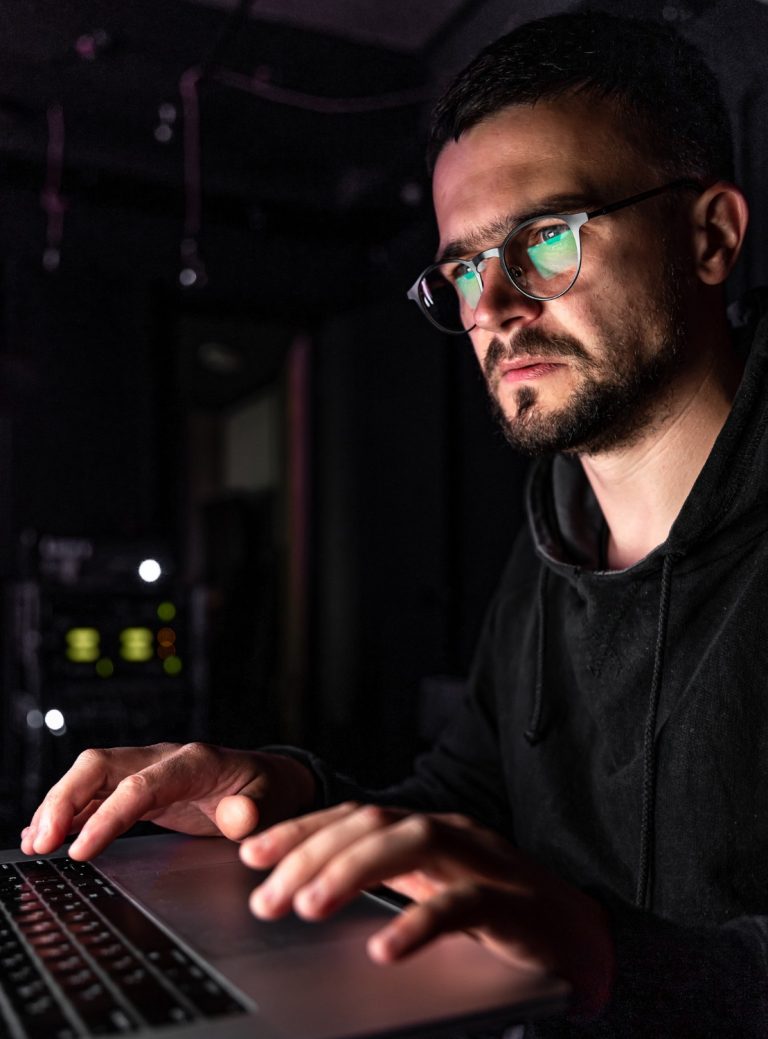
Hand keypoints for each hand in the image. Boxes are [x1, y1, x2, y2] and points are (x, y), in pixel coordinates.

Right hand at [20, 743, 316, 860]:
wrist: (271, 779)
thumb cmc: (270, 790)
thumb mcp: (273, 802)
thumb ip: (255, 812)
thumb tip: (239, 818)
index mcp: (194, 762)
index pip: (140, 785)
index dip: (107, 816)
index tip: (80, 849)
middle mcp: (163, 759)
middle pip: (100, 766)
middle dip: (65, 800)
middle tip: (42, 842)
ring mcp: (148, 770)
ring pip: (90, 777)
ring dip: (59, 807)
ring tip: (35, 844)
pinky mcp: (140, 787)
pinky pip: (96, 794)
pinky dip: (70, 814)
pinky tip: (49, 836)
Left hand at [240, 803, 613, 1017]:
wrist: (587, 940)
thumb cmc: (500, 915)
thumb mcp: (432, 891)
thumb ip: (384, 882)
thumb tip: (304, 889)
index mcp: (428, 830)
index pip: (355, 816)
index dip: (301, 831)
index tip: (251, 855)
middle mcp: (454, 834)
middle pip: (374, 823)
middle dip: (312, 855)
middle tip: (265, 898)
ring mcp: (487, 864)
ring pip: (414, 844)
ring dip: (354, 870)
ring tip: (308, 906)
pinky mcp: (517, 907)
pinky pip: (464, 906)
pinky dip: (420, 923)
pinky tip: (384, 949)